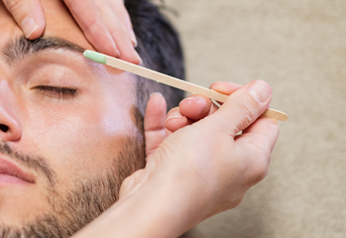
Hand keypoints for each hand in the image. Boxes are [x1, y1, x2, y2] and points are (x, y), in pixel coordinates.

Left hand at [2, 0, 140, 63]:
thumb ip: (21, 4)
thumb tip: (35, 32)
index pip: (86, 10)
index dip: (101, 34)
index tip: (114, 55)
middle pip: (103, 7)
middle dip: (119, 36)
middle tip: (133, 62)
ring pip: (109, 0)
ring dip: (120, 23)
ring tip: (131, 45)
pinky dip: (115, 8)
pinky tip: (120, 20)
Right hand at [77, 80, 279, 237]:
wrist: (151, 206)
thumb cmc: (189, 173)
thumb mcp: (218, 128)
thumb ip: (241, 106)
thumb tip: (263, 90)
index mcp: (252, 161)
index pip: (263, 122)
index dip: (244, 101)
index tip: (222, 90)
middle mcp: (230, 170)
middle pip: (225, 126)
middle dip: (206, 108)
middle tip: (194, 103)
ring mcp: (201, 174)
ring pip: (196, 133)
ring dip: (183, 117)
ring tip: (174, 120)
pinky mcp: (173, 174)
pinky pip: (171, 143)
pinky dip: (164, 124)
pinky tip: (156, 105)